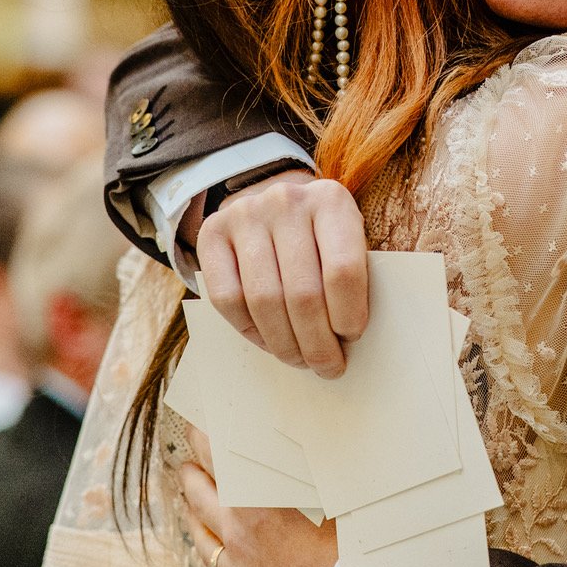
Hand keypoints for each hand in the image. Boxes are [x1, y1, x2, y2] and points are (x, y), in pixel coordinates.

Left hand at [180, 423, 337, 566]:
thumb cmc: (349, 546)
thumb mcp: (331, 494)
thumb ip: (306, 469)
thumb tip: (304, 441)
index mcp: (256, 509)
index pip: (220, 465)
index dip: (205, 442)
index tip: (195, 429)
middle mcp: (240, 543)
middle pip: (202, 505)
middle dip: (192, 481)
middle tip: (187, 468)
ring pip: (206, 550)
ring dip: (196, 527)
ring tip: (192, 513)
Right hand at [194, 170, 368, 377]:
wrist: (274, 203)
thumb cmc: (322, 234)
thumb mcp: (348, 240)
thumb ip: (354, 276)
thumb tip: (347, 340)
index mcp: (331, 200)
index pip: (342, 270)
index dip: (348, 314)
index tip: (352, 337)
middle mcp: (286, 202)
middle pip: (302, 293)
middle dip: (317, 343)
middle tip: (328, 366)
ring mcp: (245, 215)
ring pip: (263, 300)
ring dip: (285, 344)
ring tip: (301, 359)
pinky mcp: (211, 233)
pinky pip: (227, 298)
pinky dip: (250, 331)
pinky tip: (270, 341)